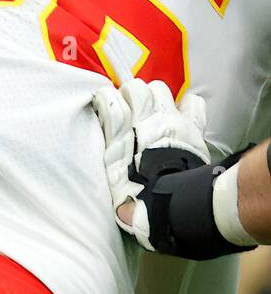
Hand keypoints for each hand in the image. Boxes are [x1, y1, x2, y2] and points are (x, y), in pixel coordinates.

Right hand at [92, 77, 209, 248]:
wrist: (173, 206)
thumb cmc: (136, 194)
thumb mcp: (110, 173)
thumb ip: (105, 150)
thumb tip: (100, 135)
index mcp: (120, 132)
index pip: (108, 98)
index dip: (105, 99)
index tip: (105, 107)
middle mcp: (144, 120)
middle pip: (135, 88)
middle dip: (131, 96)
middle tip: (132, 112)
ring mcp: (171, 120)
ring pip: (159, 88)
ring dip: (154, 97)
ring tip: (154, 112)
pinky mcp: (192, 126)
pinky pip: (192, 102)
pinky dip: (187, 106)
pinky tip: (180, 115)